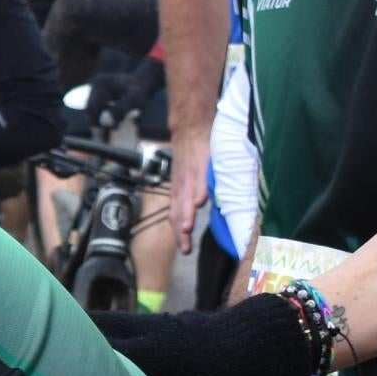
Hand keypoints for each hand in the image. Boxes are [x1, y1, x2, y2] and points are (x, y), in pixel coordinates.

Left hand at [168, 132, 208, 247]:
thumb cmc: (191, 154)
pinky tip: (201, 202)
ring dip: (186, 214)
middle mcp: (181, 185)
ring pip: (186, 198)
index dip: (178, 233)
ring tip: (187, 230)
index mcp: (179, 190)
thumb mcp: (187, 176)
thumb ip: (193, 192)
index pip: (175, 215)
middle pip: (178, 211)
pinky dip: (199, 191)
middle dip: (181, 231)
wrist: (191, 126)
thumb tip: (199, 209)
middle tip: (185, 248)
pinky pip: (199, 179)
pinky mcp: (200, 164)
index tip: (185, 249)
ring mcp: (190, 175)